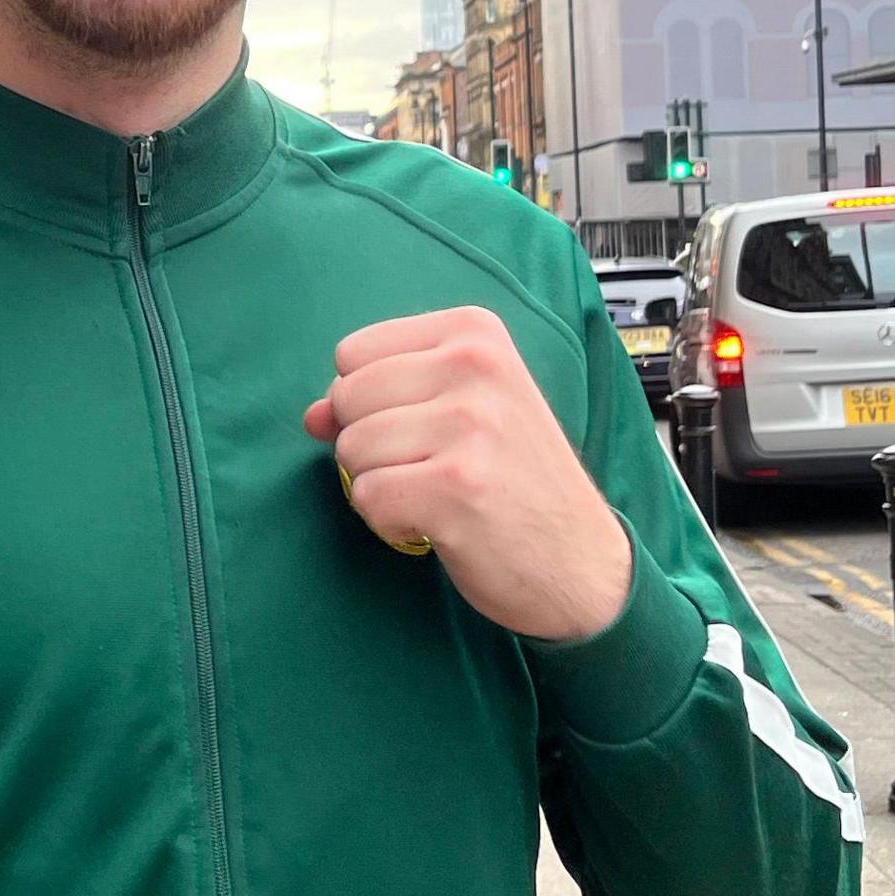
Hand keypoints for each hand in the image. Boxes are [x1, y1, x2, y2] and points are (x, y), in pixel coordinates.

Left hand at [304, 306, 636, 642]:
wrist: (583, 563)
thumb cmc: (516, 481)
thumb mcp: (463, 413)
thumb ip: (383, 399)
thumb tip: (311, 416)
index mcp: (474, 333)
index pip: (353, 352)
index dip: (367, 402)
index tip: (420, 428)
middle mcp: (474, 366)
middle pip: (346, 398)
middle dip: (369, 446)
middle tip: (431, 469)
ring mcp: (468, 425)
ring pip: (351, 450)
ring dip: (381, 486)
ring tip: (438, 496)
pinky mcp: (455, 486)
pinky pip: (367, 497)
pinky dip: (390, 522)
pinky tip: (438, 524)